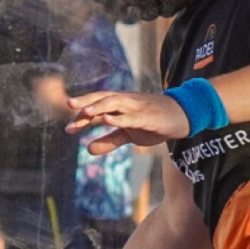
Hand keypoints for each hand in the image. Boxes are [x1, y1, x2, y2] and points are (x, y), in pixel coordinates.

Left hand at [65, 90, 190, 154]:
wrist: (181, 117)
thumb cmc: (153, 123)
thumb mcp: (129, 134)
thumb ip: (109, 141)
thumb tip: (88, 150)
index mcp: (119, 105)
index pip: (96, 106)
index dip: (82, 116)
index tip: (68, 129)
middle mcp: (125, 102)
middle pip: (102, 98)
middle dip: (86, 102)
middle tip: (68, 104)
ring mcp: (136, 107)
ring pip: (115, 103)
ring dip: (100, 106)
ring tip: (85, 112)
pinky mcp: (148, 116)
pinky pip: (131, 116)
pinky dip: (119, 117)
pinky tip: (107, 120)